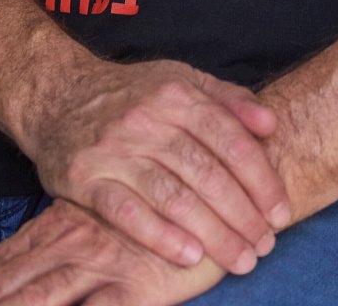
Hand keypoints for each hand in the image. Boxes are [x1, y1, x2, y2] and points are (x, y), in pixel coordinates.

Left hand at [0, 201, 221, 305]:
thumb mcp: (127, 200)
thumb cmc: (183, 190)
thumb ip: (91, 220)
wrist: (235, 178)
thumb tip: (59, 238)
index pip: (13, 255)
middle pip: (18, 282)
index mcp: (72, 224)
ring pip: (45, 298)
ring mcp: (105, 263)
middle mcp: (80, 243)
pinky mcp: (137, 288)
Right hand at [11, 59, 289, 274]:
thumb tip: (271, 124)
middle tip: (265, 246)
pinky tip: (189, 255)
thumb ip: (229, 100)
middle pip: (206, 174)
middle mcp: (145, 119)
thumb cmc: (132, 95)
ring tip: (240, 259)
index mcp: (175, 94)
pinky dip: (159, 236)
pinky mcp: (83, 179)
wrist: (56, 96)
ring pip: (172, 197)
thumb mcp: (180, 80)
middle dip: (242, 215)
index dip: (262, 181)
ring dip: (212, 233)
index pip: (230, 141)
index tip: (281, 213)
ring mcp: (112, 150)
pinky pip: (126, 213)